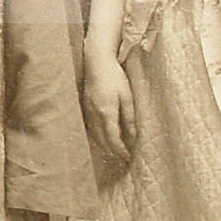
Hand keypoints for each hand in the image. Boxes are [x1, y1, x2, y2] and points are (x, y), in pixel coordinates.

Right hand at [84, 46, 135, 161]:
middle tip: (122, 159)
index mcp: (106, 113)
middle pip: (102, 140)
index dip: (121, 150)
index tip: (129, 157)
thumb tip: (135, 135)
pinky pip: (90, 127)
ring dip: (103, 145)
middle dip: (112, 151)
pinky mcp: (85, 106)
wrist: (96, 61)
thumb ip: (130, 117)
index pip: (113, 138)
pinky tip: (101, 137)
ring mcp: (87, 110)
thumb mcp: (126, 96)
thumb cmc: (114, 76)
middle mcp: (94, 115)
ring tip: (113, 152)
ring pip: (94, 135)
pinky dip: (96, 136)